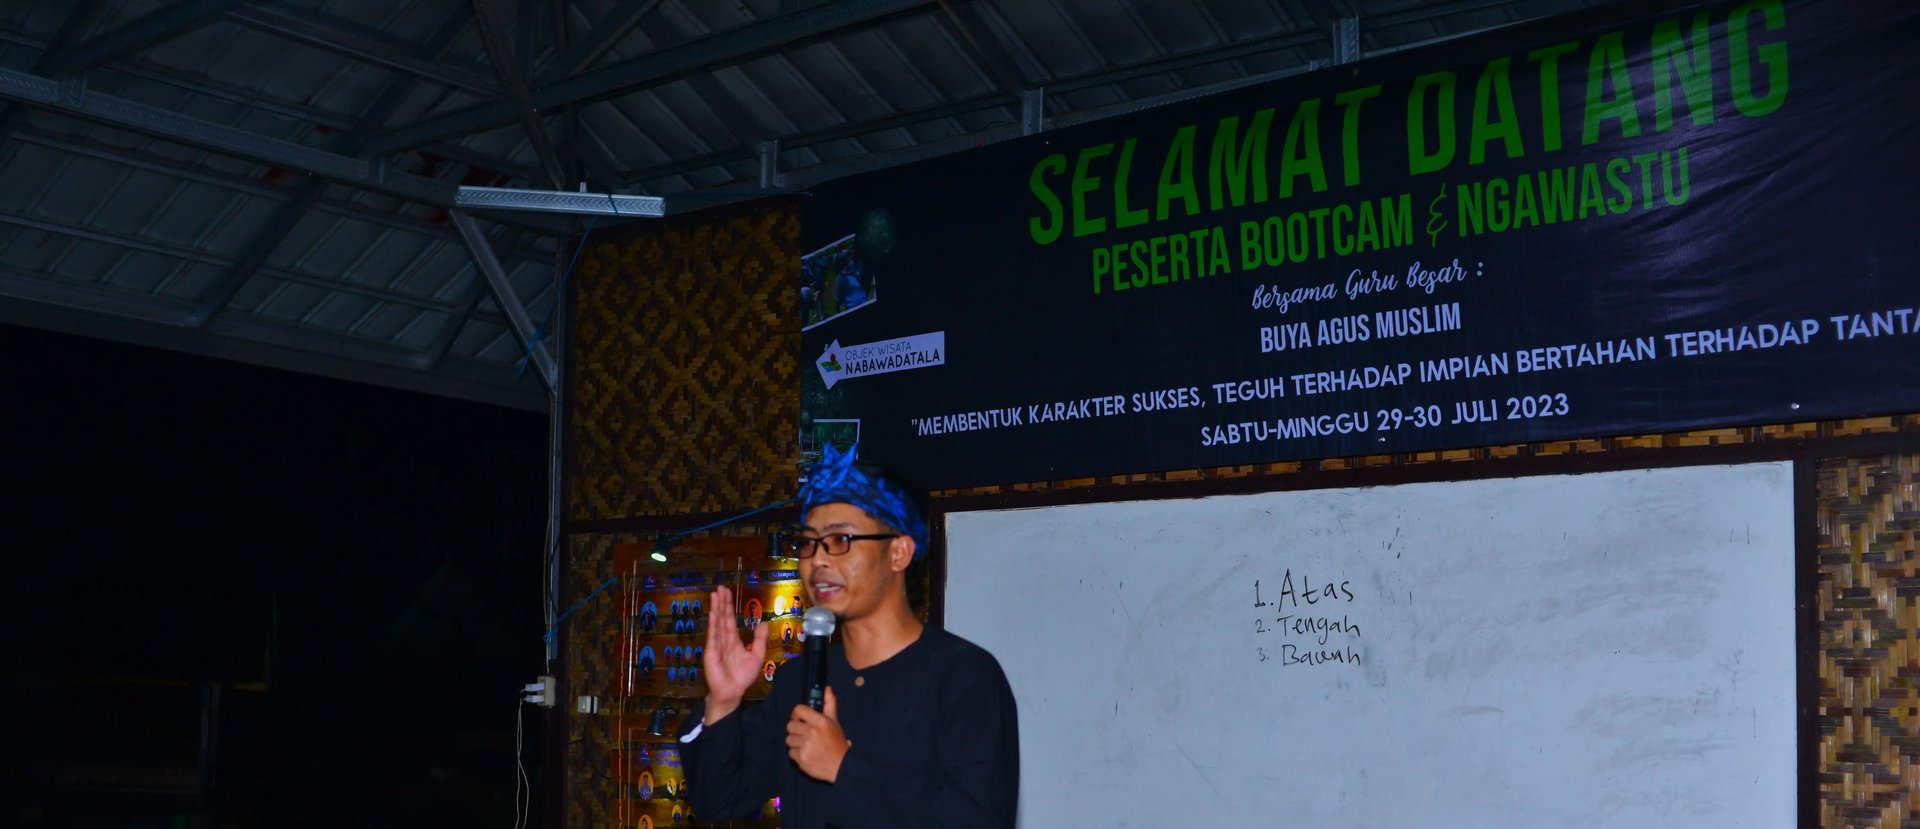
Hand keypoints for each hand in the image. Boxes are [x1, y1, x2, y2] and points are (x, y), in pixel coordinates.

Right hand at [702, 586, 767, 723]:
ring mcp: (716, 645)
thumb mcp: (756, 655)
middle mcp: (723, 639)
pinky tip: (713, 614)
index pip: (730, 619)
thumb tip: (764, 622)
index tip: (727, 592)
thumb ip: (760, 639)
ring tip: (715, 595)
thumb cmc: (742, 676)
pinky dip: (713, 624)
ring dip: (716, 609)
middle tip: (720, 587)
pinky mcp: (712, 652)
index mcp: (733, 640)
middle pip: (722, 617)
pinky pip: (713, 636)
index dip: (728, 605)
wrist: (733, 692)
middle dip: (721, 602)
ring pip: (717, 623)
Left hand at [786, 688, 847, 782]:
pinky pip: (790, 753)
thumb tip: (827, 689)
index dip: (797, 714)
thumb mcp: (835, 723)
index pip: (799, 710)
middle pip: (790, 725)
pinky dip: (796, 754)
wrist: (842, 766)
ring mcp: (805, 746)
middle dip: (795, 729)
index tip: (799, 718)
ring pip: (788, 739)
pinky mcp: (801, 759)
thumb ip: (829, 705)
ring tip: (805, 745)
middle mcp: (811, 733)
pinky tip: (806, 754)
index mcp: (820, 722)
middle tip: (803, 733)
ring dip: (795, 742)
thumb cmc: (838, 744)